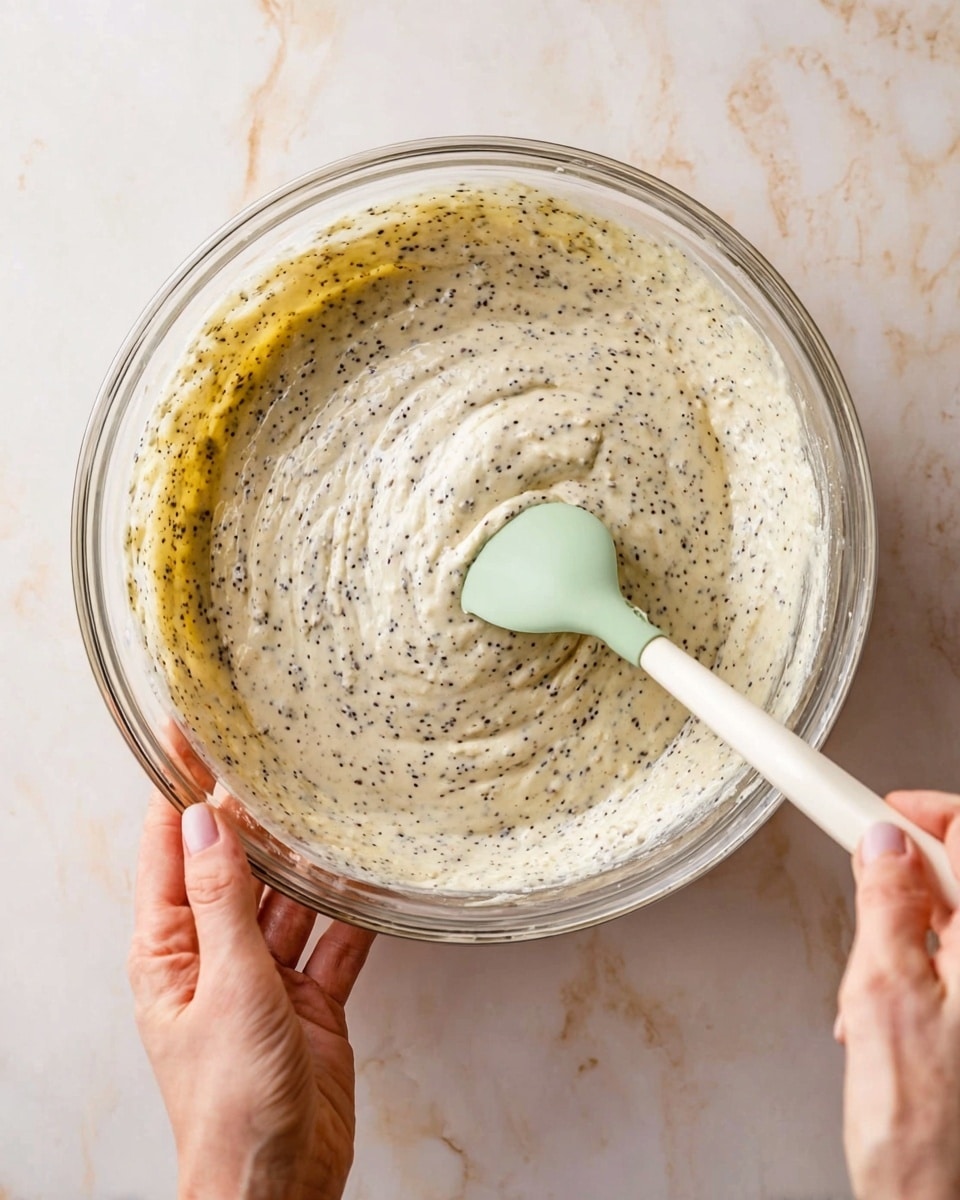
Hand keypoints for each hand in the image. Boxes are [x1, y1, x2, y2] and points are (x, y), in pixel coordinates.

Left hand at [128, 760, 374, 1199]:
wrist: (278, 1183)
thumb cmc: (231, 1103)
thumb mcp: (228, 988)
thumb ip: (222, 903)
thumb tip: (205, 826)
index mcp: (170, 950)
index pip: (170, 849)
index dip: (179, 790)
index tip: (188, 736)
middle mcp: (215, 955)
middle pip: (234, 867)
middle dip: (252, 818)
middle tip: (275, 757)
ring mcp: (264, 977)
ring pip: (289, 899)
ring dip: (309, 864)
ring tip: (330, 808)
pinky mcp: (309, 1000)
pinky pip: (334, 942)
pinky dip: (352, 916)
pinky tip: (371, 882)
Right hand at [837, 790, 959, 1199]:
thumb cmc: (920, 1129)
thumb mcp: (884, 993)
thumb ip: (887, 907)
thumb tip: (884, 845)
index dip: (924, 813)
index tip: (880, 809)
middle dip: (903, 884)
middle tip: (865, 897)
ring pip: (950, 925)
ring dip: (901, 936)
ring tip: (869, 984)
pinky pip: (948, 968)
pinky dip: (910, 973)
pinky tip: (882, 1013)